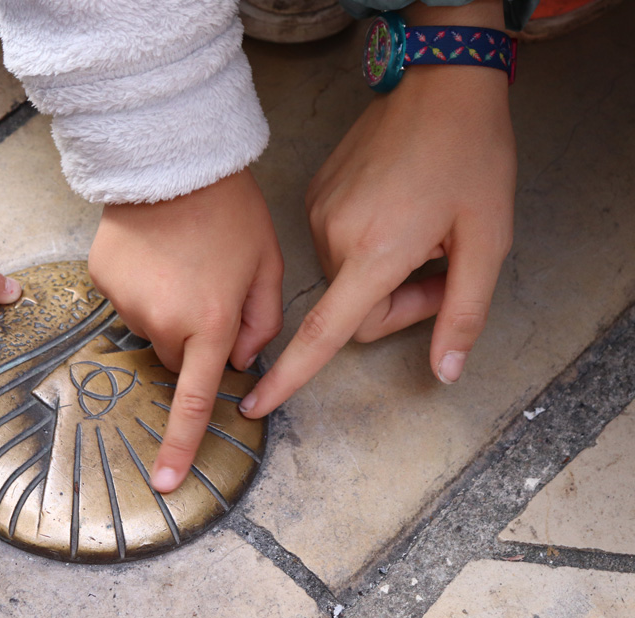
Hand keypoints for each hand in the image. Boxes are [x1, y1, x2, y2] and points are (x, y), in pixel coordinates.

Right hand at [89, 168, 283, 492]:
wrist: (172, 160)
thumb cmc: (230, 211)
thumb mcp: (267, 265)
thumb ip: (263, 324)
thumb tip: (242, 360)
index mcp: (211, 323)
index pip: (196, 400)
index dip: (180, 445)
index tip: (164, 481)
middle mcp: (163, 321)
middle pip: (178, 361)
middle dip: (195, 343)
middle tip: (210, 293)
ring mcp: (126, 302)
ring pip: (152, 331)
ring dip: (169, 312)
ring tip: (182, 263)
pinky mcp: (101, 281)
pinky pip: (126, 304)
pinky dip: (142, 290)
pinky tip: (155, 256)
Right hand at [240, 2, 514, 417]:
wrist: (439, 85)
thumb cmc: (470, 159)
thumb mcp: (488, 240)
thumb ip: (463, 313)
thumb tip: (444, 373)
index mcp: (373, 253)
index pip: (324, 332)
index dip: (289, 375)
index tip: (256, 403)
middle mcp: (333, 237)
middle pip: (354, 311)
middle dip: (398, 303)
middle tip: (442, 265)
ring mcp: (319, 213)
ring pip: (346, 280)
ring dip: (381, 273)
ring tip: (421, 231)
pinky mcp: (316, 196)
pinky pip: (337, 246)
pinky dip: (366, 245)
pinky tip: (397, 209)